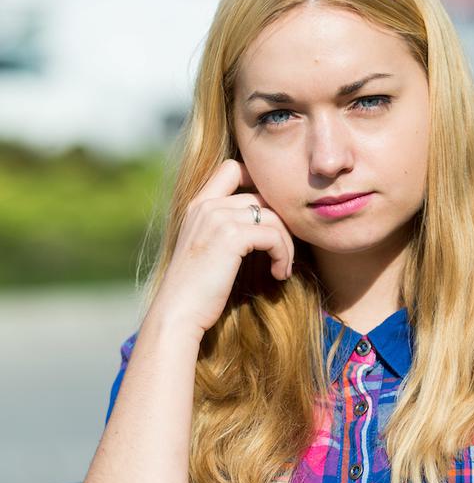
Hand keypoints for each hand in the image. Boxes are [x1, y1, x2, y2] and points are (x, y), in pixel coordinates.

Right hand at [151, 159, 295, 340]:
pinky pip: (273, 235)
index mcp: (197, 206)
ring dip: (286, 243)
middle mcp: (206, 206)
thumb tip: (264, 225)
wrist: (178, 314)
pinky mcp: (231, 237)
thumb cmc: (195, 292)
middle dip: (281, 223)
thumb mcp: (207, 251)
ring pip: (272, 216)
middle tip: (284, 252)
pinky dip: (283, 255)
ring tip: (283, 267)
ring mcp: (217, 218)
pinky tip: (279, 274)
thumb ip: (226, 230)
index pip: (232, 168)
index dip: (258, 182)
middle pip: (261, 195)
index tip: (271, 215)